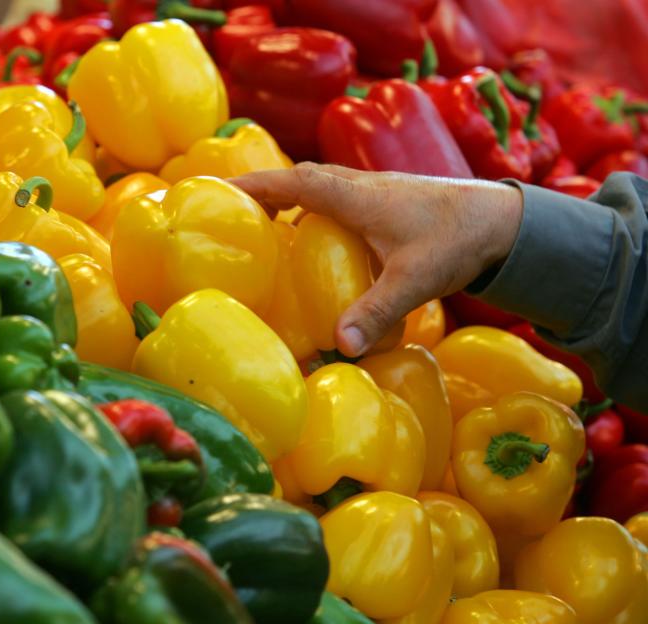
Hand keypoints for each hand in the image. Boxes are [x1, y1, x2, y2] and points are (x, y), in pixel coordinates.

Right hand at [230, 163, 523, 356]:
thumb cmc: (458, 241)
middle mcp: (360, 186)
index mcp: (357, 196)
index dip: (253, 185)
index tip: (217, 187)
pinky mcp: (385, 199)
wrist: (504, 220)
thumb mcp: (414, 280)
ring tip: (261, 221)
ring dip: (288, 195)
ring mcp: (373, 189)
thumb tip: (338, 347)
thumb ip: (376, 312)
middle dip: (261, 188)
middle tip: (229, 206)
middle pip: (300, 178)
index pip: (293, 183)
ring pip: (319, 184)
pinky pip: (335, 195)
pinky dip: (312, 205)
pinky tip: (314, 233)